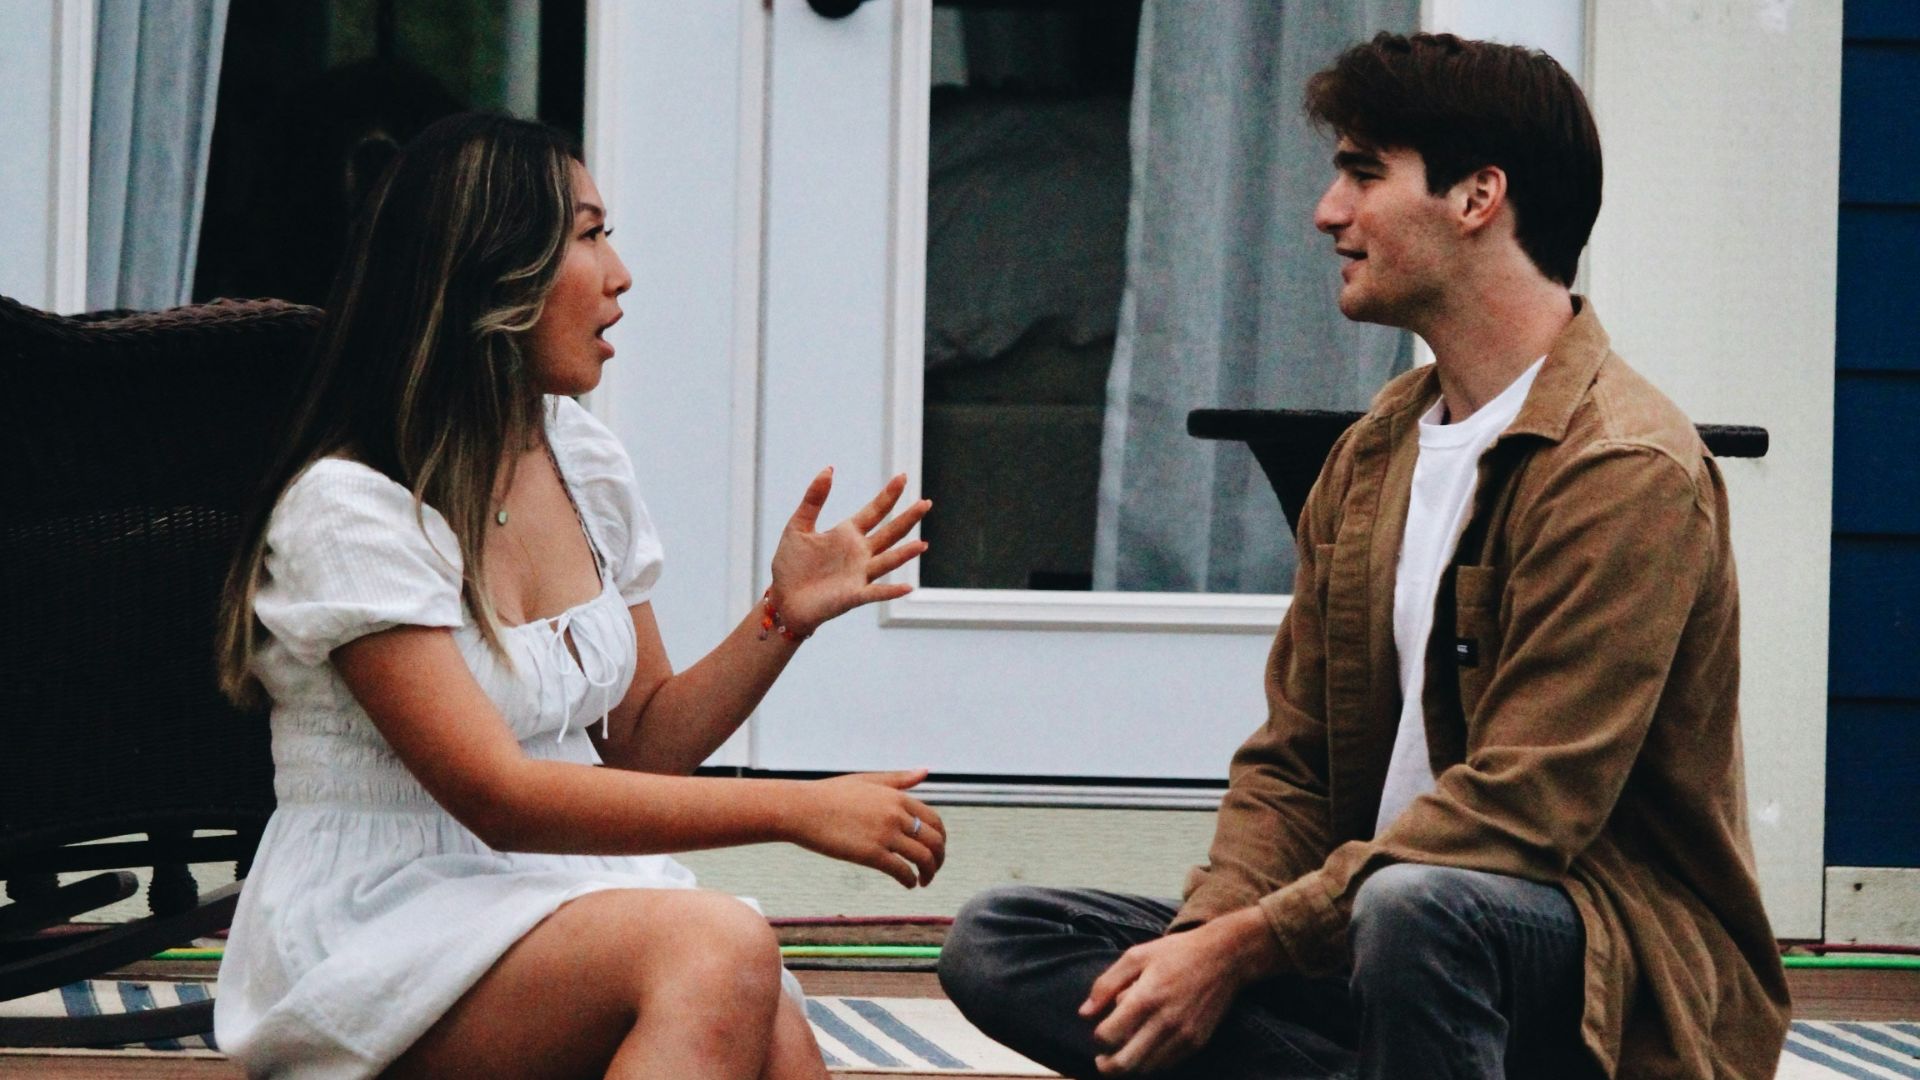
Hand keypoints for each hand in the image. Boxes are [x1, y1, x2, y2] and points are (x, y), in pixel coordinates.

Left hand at [769, 469, 928, 637]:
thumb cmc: (790, 565)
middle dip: (907, 518)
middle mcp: (860, 553)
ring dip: (905, 554)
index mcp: (848, 533)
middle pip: (890, 533)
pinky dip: (891, 591)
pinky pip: (876, 593)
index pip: (875, 511)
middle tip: (926, 503)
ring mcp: (860, 574)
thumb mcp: (798, 526)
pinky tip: (907, 587)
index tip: (902, 476)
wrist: (782, 599)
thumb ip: (813, 499)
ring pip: (888, 561)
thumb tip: (829, 469)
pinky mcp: (853, 596)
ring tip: (922, 544)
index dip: (889, 495)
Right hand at [789, 769, 946, 887]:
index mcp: (897, 797)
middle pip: (934, 841)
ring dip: (928, 873)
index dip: (940, 839)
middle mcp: (896, 815)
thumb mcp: (868, 780)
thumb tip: (925, 770)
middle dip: (939, 859)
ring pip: (922, 858)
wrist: (801, 808)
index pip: (934, 821)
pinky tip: (907, 884)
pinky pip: (901, 871)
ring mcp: (885, 834)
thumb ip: (900, 779)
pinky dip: (909, 881)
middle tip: (932, 870)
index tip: (936, 849)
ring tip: (922, 881)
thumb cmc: (830, 794)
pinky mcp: (871, 854)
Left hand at [1077, 912, 1266, 1074]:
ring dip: (1129, 1066)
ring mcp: (1183, 1035)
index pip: (1108, 1035)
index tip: (1100, 1030)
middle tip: (1101, 1060)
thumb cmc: (1176, 953)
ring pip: (1146, 1068)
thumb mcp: (1135, 956)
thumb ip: (1105, 984)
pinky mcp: (1197, 1042)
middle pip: (1125, 1063)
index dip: (1098, 1037)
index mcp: (1146, 996)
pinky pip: (1166, 1065)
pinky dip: (1151, 1063)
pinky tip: (1145, 1050)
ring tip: (1122, 1053)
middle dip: (1107, 1066)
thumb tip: (1084, 1013)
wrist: (1224, 957)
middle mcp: (1165, 1021)